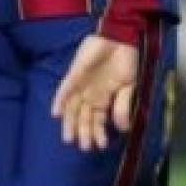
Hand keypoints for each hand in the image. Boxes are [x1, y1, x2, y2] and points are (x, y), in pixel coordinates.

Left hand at [51, 34, 140, 151]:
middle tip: (84, 147)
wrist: (121, 37)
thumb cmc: (126, 61)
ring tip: (69, 138)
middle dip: (83, 132)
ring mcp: (80, 85)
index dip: (98, 132)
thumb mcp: (128, 87)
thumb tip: (122, 129)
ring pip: (71, 108)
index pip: (97, 119)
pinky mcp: (74, 74)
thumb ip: (123, 107)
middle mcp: (89, 94)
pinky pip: (64, 89)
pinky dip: (60, 101)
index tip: (101, 145)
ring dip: (70, 123)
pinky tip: (56, 114)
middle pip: (82, 117)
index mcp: (102, 98)